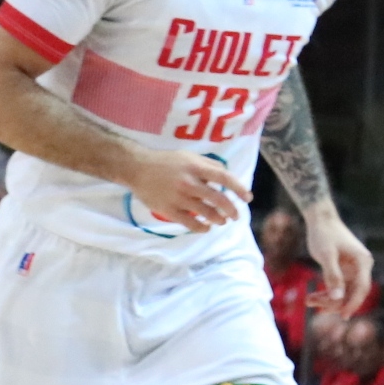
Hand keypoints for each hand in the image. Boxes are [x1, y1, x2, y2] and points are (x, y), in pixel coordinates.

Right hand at [126, 147, 251, 229]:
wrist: (135, 168)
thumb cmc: (165, 161)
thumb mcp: (188, 156)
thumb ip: (208, 165)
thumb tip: (227, 177)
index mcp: (196, 167)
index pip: (225, 178)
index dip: (239, 189)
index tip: (247, 198)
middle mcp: (189, 182)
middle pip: (219, 200)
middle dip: (232, 210)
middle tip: (235, 216)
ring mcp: (179, 197)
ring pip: (207, 213)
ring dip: (219, 219)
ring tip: (221, 221)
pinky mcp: (168, 209)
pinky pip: (190, 223)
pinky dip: (202, 227)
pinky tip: (206, 227)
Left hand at [306, 210, 374, 318]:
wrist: (320, 219)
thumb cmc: (324, 234)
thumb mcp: (326, 255)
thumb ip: (333, 276)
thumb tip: (338, 297)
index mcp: (363, 262)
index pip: (362, 288)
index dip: (353, 303)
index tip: (343, 315)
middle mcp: (362, 267)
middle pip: (353, 292)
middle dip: (335, 302)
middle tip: (314, 306)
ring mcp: (354, 269)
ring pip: (344, 291)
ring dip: (328, 299)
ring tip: (308, 301)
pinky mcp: (344, 270)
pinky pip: (338, 286)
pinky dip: (326, 292)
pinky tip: (312, 298)